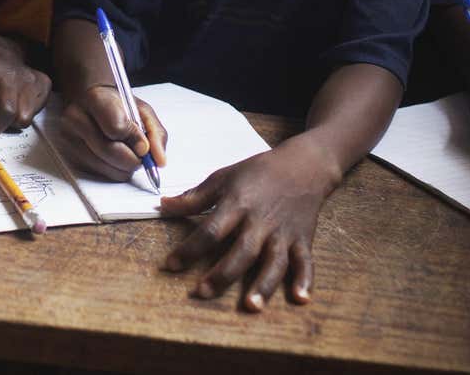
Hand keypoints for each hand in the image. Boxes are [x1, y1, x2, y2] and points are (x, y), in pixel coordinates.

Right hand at [51, 83, 166, 180]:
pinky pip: (96, 173)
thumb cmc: (118, 106)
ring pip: (103, 166)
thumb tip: (159, 161)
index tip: (143, 145)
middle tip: (141, 157)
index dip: (134, 140)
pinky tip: (116, 159)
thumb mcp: (142, 110)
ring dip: (124, 168)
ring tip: (129, 156)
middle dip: (132, 159)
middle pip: (109, 151)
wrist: (90, 101)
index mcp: (95, 98)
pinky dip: (113, 171)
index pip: (116, 127)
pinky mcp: (68, 154)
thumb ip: (155, 133)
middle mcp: (76, 117)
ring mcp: (69, 137)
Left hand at [159, 141, 334, 311]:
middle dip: (222, 274)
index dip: (190, 249)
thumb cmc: (259, 171)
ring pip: (274, 262)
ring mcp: (283, 232)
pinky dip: (306, 279)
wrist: (303, 165)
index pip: (210, 230)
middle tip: (202, 292)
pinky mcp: (302, 239)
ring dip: (264, 284)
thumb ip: (194, 196)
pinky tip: (301, 298)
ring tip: (252, 306)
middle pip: (242, 251)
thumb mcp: (224, 177)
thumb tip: (163, 206)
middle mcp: (260, 221)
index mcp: (238, 204)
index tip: (171, 265)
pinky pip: (305, 261)